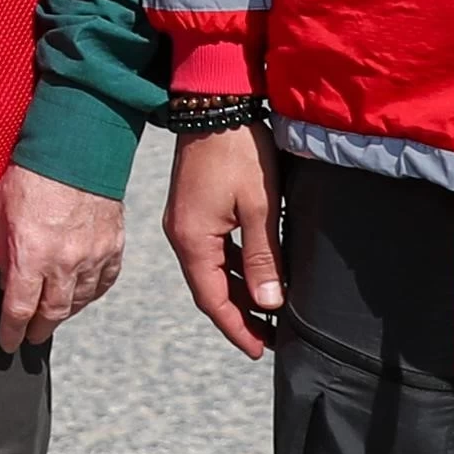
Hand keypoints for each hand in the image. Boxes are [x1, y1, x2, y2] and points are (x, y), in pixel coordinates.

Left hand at [0, 167, 127, 351]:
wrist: (76, 148)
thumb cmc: (30, 174)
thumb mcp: (0, 211)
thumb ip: (3, 251)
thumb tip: (7, 280)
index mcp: (32, 256)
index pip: (20, 309)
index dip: (12, 332)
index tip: (9, 344)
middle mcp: (65, 263)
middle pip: (53, 313)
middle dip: (39, 330)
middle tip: (32, 338)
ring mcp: (93, 256)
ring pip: (80, 300)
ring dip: (66, 313)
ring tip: (54, 318)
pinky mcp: (113, 245)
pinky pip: (104, 281)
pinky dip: (92, 293)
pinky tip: (82, 296)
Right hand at [165, 125, 285, 358]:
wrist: (214, 103)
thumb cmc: (239, 151)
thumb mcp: (260, 208)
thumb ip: (264, 258)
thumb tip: (269, 304)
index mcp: (194, 240)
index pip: (213, 300)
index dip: (237, 329)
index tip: (260, 350)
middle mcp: (183, 235)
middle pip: (210, 289)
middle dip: (240, 316)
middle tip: (271, 337)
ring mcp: (185, 220)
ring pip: (212, 270)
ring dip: (238, 292)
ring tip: (268, 310)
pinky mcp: (194, 207)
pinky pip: (212, 249)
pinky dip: (234, 267)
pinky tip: (256, 271)